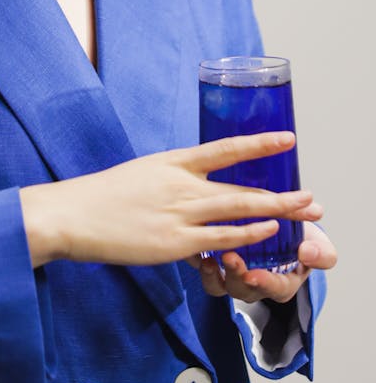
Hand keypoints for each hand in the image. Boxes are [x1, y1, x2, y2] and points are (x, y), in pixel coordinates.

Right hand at [20, 131, 322, 268]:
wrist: (71, 215)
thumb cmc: (101, 197)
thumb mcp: (141, 174)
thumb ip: (171, 181)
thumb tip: (193, 190)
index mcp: (170, 162)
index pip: (223, 149)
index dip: (257, 144)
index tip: (286, 139)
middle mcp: (180, 185)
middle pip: (241, 186)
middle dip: (281, 193)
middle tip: (311, 196)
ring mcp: (178, 214)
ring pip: (237, 211)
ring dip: (274, 212)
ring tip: (302, 213)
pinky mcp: (173, 243)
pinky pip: (219, 239)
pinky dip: (246, 236)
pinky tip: (266, 233)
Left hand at [191, 220, 336, 303]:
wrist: (277, 223)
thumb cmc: (298, 238)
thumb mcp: (317, 244)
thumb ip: (321, 253)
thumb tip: (309, 252)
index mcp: (281, 282)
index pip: (275, 289)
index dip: (265, 284)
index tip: (256, 275)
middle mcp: (253, 282)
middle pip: (243, 289)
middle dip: (236, 276)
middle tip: (231, 259)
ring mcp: (231, 275)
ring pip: (219, 285)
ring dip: (213, 275)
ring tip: (208, 260)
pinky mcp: (212, 261)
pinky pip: (201, 270)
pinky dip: (196, 262)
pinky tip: (194, 248)